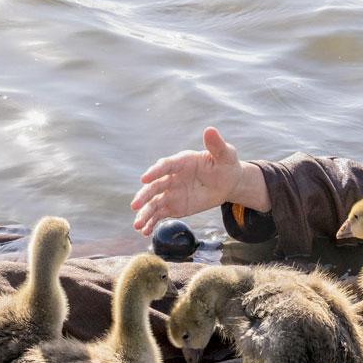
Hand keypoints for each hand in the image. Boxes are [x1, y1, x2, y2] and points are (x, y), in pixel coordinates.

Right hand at [131, 127, 253, 234]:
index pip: (165, 165)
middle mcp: (172, 177)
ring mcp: (171, 192)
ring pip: (154, 203)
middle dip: (144, 196)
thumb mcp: (225, 155)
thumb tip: (210, 130)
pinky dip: (152, 222)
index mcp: (181, 161)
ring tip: (137, 226)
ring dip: (144, 213)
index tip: (144, 178)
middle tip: (134, 206)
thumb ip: (216, 145)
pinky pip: (160, 215)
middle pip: (154, 186)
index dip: (154, 171)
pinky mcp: (173, 206)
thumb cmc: (225, 165)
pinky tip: (145, 232)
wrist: (227, 183)